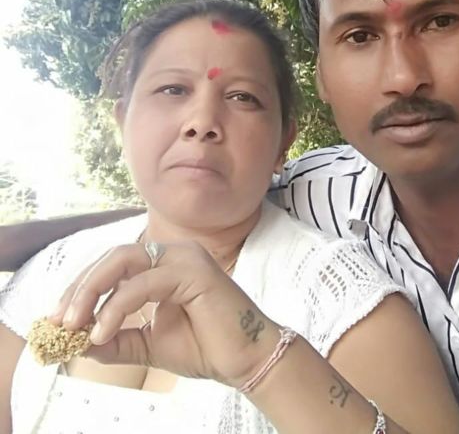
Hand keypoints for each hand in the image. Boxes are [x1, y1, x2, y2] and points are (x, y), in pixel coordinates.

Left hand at [48, 241, 280, 385]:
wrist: (245, 360)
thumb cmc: (206, 347)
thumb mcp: (149, 344)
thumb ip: (117, 340)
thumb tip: (77, 342)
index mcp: (166, 264)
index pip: (115, 264)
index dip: (83, 287)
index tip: (58, 318)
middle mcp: (175, 253)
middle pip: (114, 255)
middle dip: (81, 286)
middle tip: (59, 320)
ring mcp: (186, 257)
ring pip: (124, 260)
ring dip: (92, 292)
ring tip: (74, 326)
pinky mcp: (194, 271)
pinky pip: (142, 283)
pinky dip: (117, 307)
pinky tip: (103, 331)